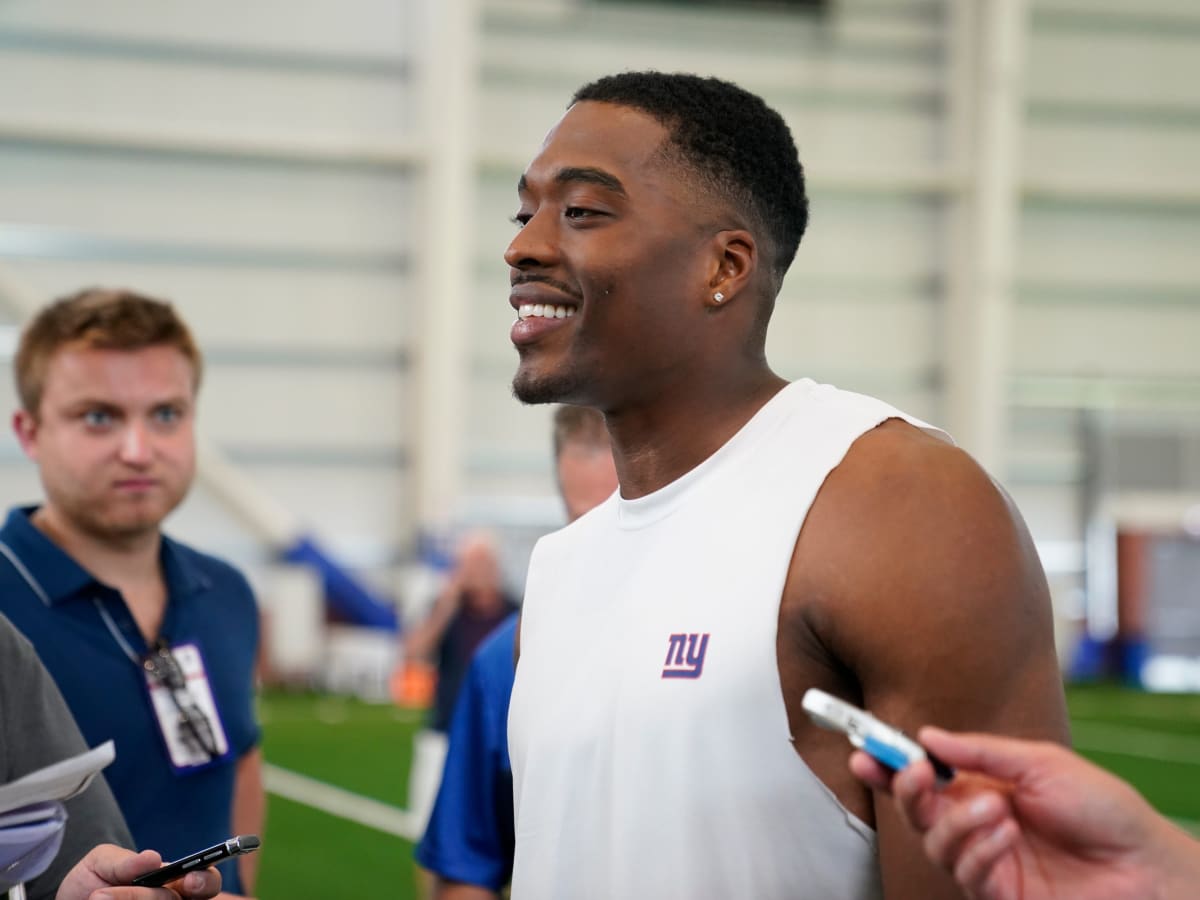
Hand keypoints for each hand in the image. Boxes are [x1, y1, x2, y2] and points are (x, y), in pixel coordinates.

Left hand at [56, 845, 220, 899]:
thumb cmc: (91, 881)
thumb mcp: (101, 862)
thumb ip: (124, 860)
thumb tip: (153, 858)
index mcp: (174, 880)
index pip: (206, 880)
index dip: (205, 880)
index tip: (190, 879)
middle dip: (153, 897)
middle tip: (127, 895)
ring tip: (96, 897)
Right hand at [850, 727, 1193, 899]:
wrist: (1143, 863)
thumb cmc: (1101, 808)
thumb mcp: (1040, 761)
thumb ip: (981, 751)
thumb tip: (928, 737)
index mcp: (980, 787)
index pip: (923, 776)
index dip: (889, 764)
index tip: (863, 750)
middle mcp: (975, 824)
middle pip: (915, 810)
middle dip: (905, 789)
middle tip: (916, 773)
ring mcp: (985, 861)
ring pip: (934, 843)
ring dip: (956, 822)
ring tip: (996, 808)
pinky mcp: (997, 895)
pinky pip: (965, 874)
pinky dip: (980, 849)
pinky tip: (1008, 835)